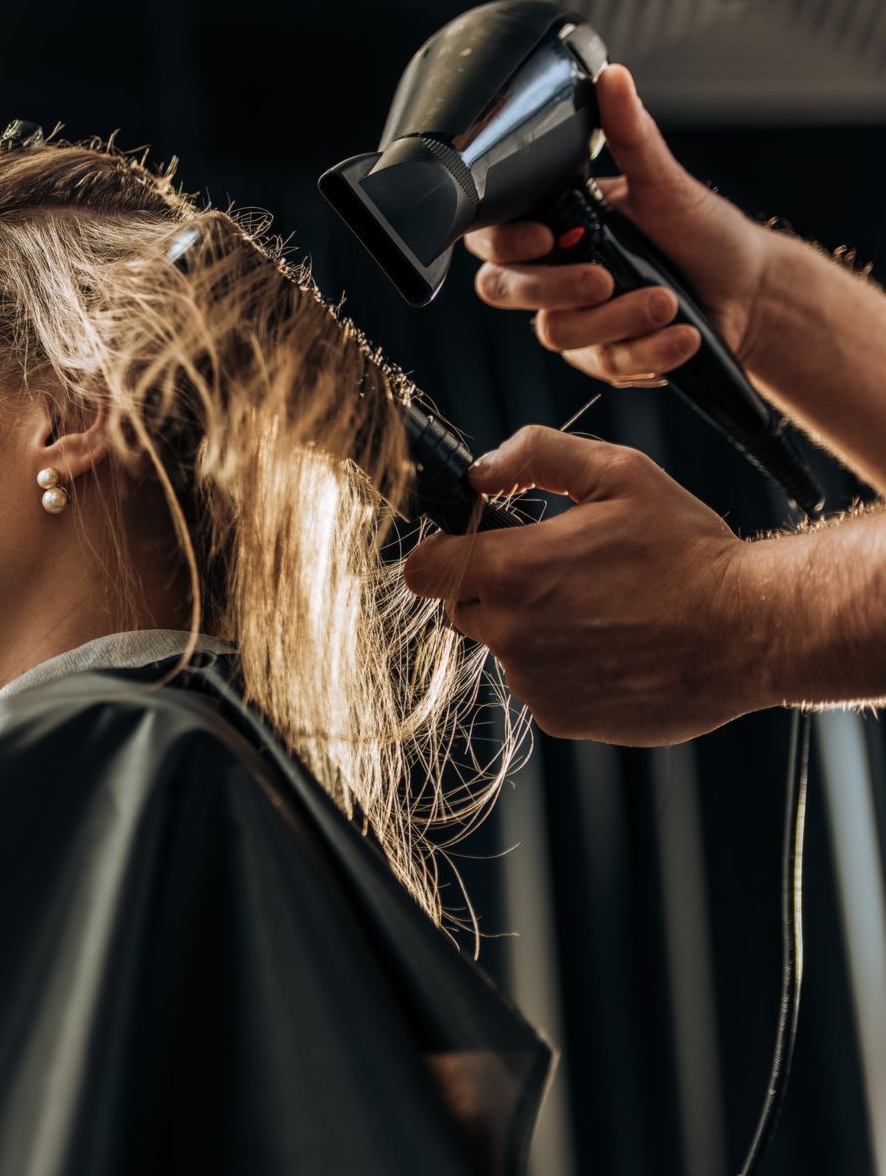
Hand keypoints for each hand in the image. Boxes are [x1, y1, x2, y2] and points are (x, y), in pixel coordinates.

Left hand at [400, 425, 772, 746]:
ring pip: (504, 648)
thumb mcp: (620, 474)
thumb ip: (537, 456)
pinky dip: (564, 669)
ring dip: (533, 629)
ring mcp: (533, 683)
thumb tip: (479, 469)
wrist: (753, 630)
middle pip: (462, 608)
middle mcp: (510, 634)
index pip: (422, 569)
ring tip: (603, 610)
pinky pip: (540, 686)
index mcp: (512, 571)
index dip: (444, 553)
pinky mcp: (560, 719)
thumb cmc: (688, 550)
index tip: (477, 545)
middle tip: (560, 573)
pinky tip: (615, 647)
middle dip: (494, 588)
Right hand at [465, 63, 775, 388]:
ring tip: (669, 304)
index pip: (492, 237)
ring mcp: (574, 319)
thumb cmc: (704, 232)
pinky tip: (682, 334)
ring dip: (618, 321)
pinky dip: (647, 352)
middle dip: (552, 289)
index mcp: (554, 225)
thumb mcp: (667, 183)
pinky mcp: (602, 357)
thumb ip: (630, 136)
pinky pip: (604, 365)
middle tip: (604, 279)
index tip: (548, 239)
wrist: (751, 290)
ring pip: (557, 333)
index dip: (505, 243)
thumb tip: (611, 75)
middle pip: (503, 290)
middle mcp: (552, 274)